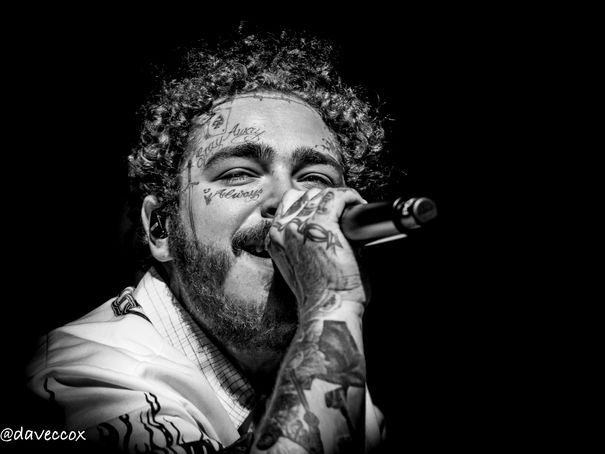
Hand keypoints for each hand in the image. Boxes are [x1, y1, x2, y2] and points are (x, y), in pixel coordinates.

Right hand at [266, 188, 367, 318]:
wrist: (326, 308)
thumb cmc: (318, 294)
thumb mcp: (296, 266)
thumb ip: (298, 245)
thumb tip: (319, 231)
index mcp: (276, 239)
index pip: (289, 203)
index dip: (311, 201)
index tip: (327, 209)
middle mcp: (284, 229)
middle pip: (304, 195)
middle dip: (325, 198)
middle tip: (342, 209)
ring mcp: (302, 226)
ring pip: (320, 194)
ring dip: (338, 198)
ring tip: (351, 207)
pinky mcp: (322, 226)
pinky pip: (336, 197)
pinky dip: (349, 197)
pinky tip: (357, 204)